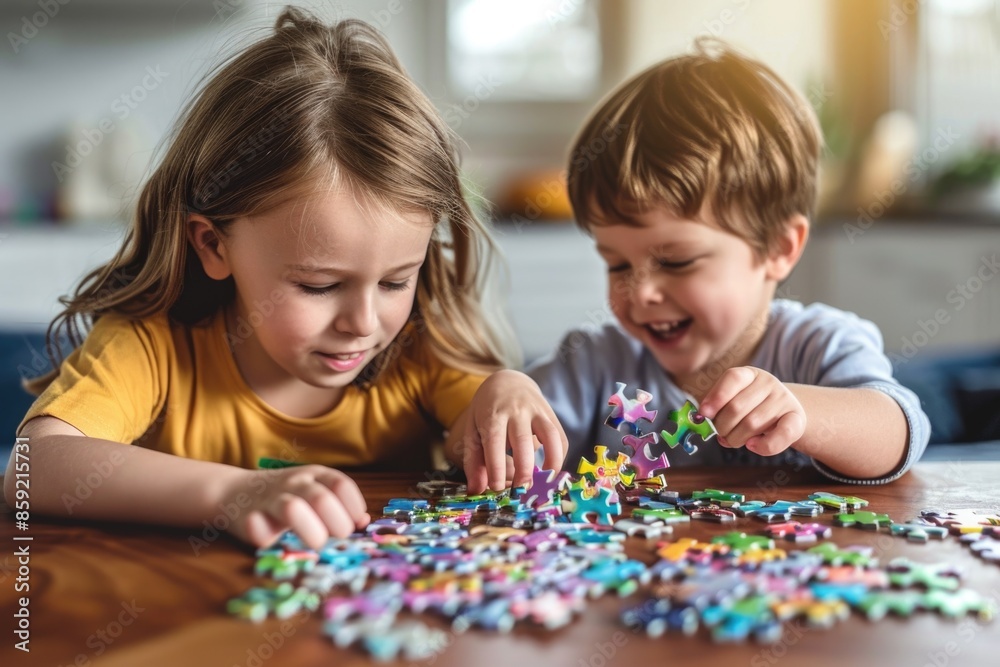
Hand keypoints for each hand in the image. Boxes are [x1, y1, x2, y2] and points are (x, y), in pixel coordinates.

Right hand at [221, 465, 369, 549]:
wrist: (233, 491)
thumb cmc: (285, 496)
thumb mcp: (315, 491)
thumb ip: (339, 505)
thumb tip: (364, 521)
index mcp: (315, 475)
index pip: (341, 486)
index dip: (353, 507)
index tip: (355, 525)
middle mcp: (295, 483)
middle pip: (322, 499)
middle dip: (337, 523)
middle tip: (338, 538)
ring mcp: (271, 499)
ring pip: (292, 509)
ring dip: (310, 530)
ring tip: (316, 543)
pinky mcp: (248, 519)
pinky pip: (257, 527)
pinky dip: (264, 534)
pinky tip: (271, 540)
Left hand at [460, 370, 567, 493]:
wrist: (508, 381)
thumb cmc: (487, 410)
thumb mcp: (472, 429)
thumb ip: (474, 460)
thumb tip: (477, 490)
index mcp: (492, 414)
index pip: (494, 442)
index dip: (496, 468)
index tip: (496, 488)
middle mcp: (516, 410)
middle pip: (522, 441)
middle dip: (523, 470)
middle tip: (520, 491)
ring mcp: (537, 411)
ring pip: (550, 436)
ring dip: (551, 462)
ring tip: (544, 483)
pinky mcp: (551, 415)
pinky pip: (560, 437)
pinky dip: (559, 456)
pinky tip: (550, 470)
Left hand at [698, 367, 805, 455]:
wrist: (785, 414)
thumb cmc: (751, 408)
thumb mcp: (734, 399)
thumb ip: (718, 406)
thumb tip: (703, 415)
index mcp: (749, 374)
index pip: (732, 378)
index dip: (716, 396)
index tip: (704, 413)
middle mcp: (768, 383)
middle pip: (737, 407)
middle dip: (722, 426)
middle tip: (720, 433)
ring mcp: (784, 400)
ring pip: (752, 424)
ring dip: (735, 438)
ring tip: (732, 440)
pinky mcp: (797, 419)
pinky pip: (781, 435)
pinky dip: (762, 446)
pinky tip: (751, 445)